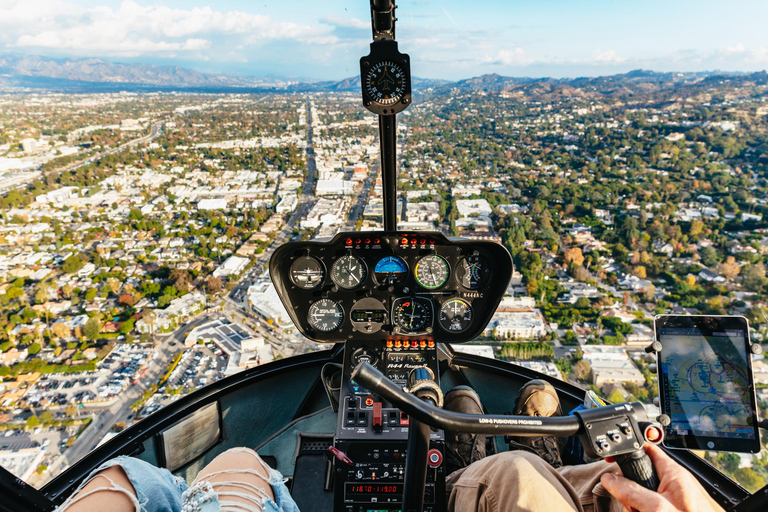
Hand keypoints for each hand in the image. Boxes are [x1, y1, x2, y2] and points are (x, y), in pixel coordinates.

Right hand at [600, 443, 724, 511]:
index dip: (629, 451)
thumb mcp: (657, 508)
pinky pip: (650, 508)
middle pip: (639, 477)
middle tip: (633, 507)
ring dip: (634, 508)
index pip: (647, 449)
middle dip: (629, 492)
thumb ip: (632, 491)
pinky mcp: (672, 511)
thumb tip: (610, 479)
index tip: (613, 457)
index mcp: (674, 474)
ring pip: (641, 496)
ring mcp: (673, 500)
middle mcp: (674, 484)